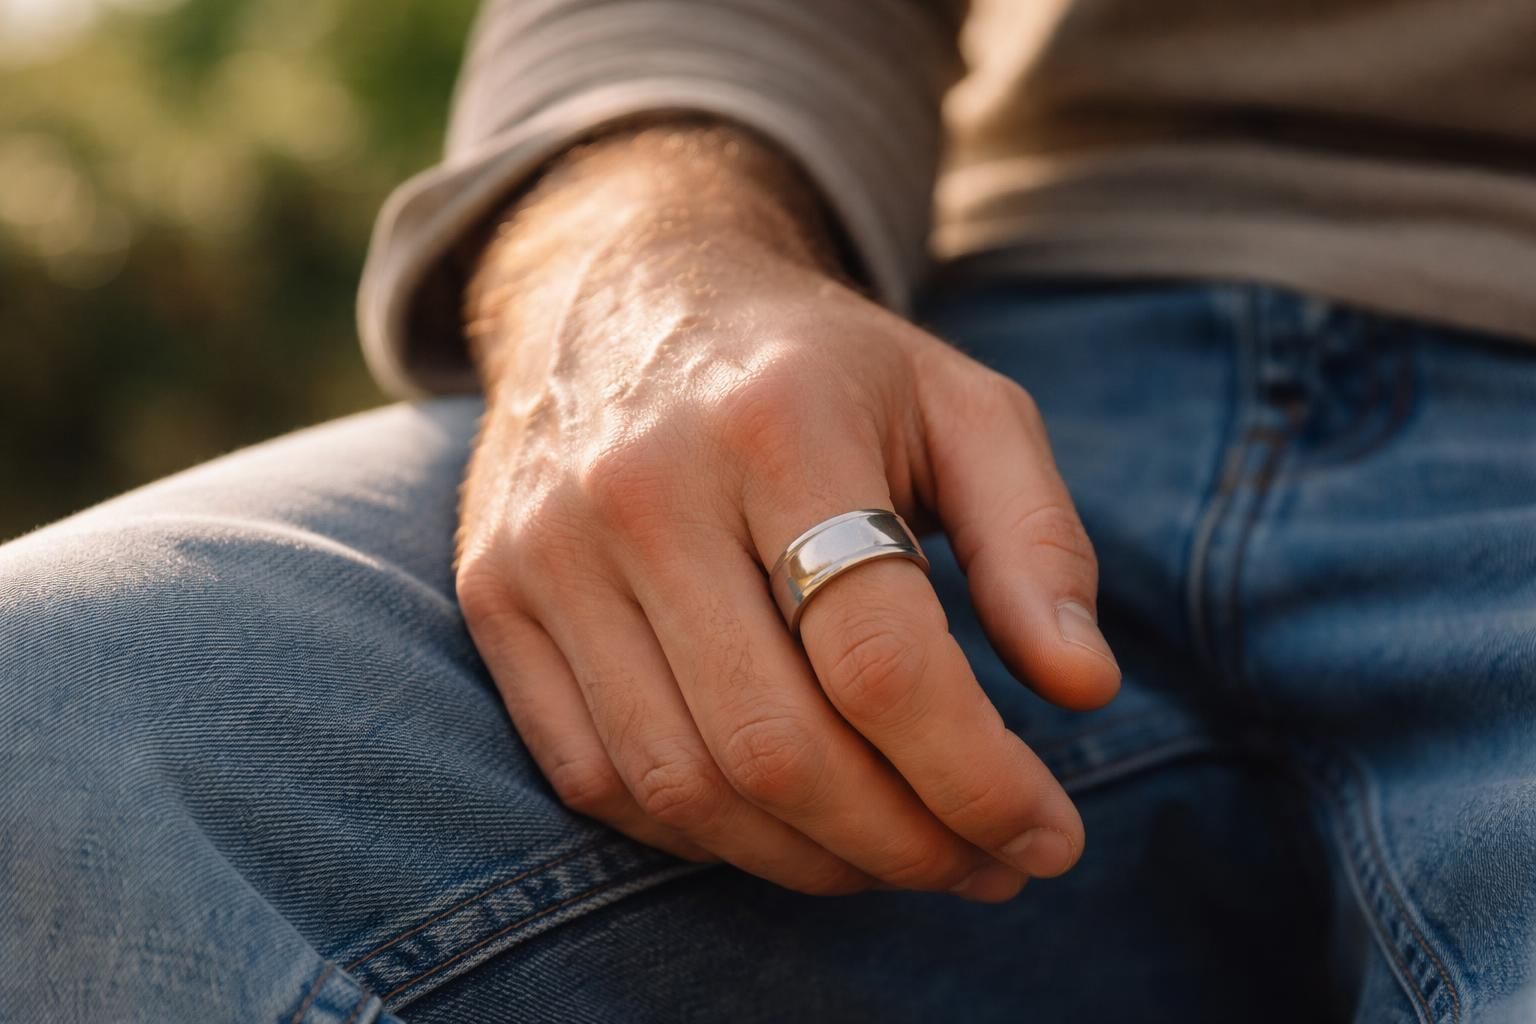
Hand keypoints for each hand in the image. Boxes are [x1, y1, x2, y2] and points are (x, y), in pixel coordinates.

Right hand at [456, 124, 1119, 901]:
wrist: (625, 289)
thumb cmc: (819, 366)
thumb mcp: (960, 405)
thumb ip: (1035, 539)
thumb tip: (1082, 688)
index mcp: (778, 423)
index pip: (878, 659)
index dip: (978, 779)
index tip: (1050, 835)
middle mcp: (641, 488)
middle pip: (777, 747)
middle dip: (906, 845)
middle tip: (988, 865)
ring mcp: (546, 548)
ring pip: (684, 785)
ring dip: (813, 861)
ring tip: (903, 854)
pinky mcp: (493, 594)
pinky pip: (596, 777)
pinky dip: (703, 834)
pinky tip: (785, 821)